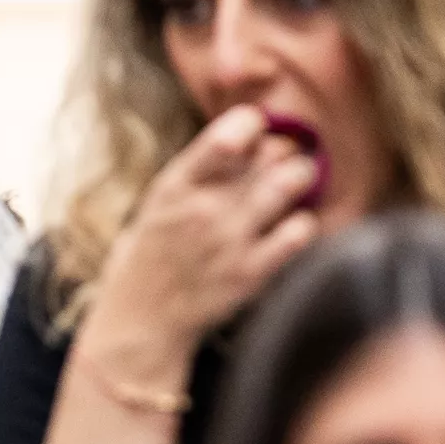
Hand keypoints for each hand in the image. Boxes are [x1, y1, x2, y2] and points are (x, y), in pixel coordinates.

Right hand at [86, 105, 321, 368]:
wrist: (141, 320)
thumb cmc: (151, 254)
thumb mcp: (159, 202)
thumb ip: (200, 170)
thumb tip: (251, 134)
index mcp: (175, 185)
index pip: (232, 132)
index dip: (253, 123)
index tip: (253, 132)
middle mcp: (204, 208)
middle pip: (273, 150)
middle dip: (279, 151)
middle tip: (273, 164)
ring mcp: (230, 240)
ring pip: (294, 180)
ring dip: (298, 178)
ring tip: (287, 188)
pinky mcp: (253, 272)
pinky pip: (302, 229)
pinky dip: (301, 223)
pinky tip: (286, 228)